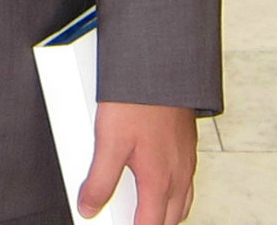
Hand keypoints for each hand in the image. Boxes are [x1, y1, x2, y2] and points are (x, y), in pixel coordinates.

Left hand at [81, 101, 196, 224]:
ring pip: (182, 199)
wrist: (163, 67)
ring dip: (166, 210)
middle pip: (171, 217)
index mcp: (159, 180)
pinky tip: (157, 175)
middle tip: (133, 222)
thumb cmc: (138, 101)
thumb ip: (99, 180)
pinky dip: (173, 189)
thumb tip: (89, 208)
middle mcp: (178, 173)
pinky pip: (185, 178)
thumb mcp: (109, 141)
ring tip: (146, 208)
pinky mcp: (187, 142)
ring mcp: (186, 158)